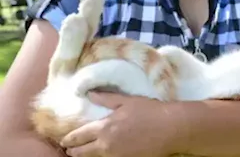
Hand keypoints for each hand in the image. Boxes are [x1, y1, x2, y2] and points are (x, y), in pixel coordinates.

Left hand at [60, 92, 177, 156]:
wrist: (171, 127)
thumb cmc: (150, 111)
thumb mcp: (127, 101)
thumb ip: (106, 98)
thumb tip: (89, 94)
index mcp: (104, 128)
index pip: (78, 137)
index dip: (69, 140)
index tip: (64, 141)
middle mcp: (106, 145)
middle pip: (82, 153)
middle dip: (74, 152)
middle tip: (70, 151)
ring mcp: (116, 155)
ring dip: (88, 156)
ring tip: (84, 153)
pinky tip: (104, 154)